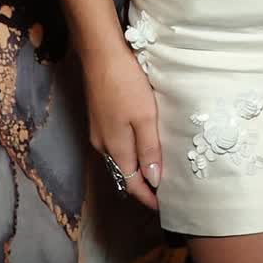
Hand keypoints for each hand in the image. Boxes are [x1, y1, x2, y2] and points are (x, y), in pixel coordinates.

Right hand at [83, 43, 161, 210]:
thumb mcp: (144, 117)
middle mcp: (103, 145)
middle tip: (164, 193)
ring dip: (136, 170)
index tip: (164, 207)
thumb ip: (149, 149)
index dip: (147, 197)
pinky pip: (116, 147)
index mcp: (115, 148)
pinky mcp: (100, 119)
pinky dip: (130, 155)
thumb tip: (152, 181)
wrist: (101, 55)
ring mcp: (99, 131)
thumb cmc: (127, 84)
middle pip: (124, 174)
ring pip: (119, 160)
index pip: (131, 183)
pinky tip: (142, 149)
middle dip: (142, 186)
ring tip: (157, 175)